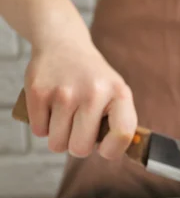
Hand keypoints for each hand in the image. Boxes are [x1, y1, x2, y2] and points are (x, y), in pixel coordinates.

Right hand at [24, 38, 137, 159]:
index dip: (112, 150)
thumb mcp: (116, 92)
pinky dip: (43, 126)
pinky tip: (51, 110)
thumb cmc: (94, 79)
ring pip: (57, 144)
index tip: (104, 147)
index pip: (123, 134)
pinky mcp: (38, 91)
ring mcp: (64, 92)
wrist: (63, 44)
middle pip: (81, 148)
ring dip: (60, 137)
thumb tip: (114, 154)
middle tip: (79, 131)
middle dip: (78, 146)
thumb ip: (121, 122)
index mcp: (119, 94)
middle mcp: (93, 92)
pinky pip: (39, 131)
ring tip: (66, 118)